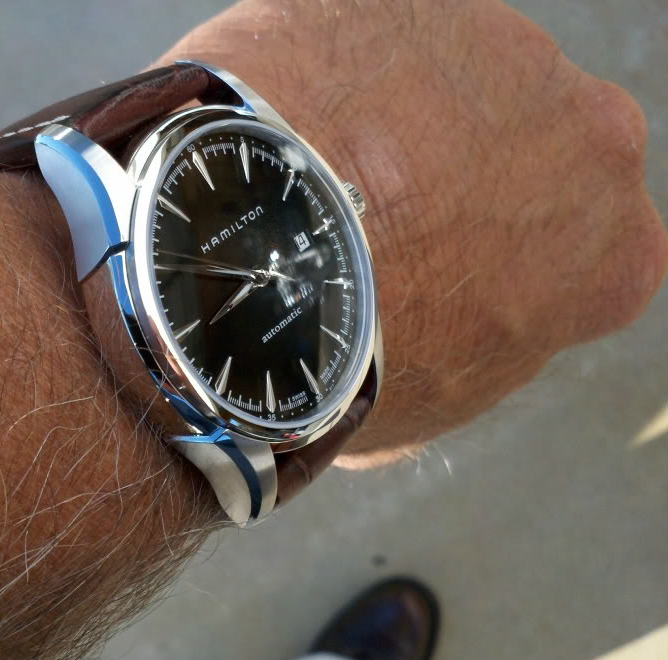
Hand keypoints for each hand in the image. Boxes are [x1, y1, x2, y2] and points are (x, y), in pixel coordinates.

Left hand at [158, 0, 665, 459]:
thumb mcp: (442, 397)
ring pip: (459, 87)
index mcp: (615, 250)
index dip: (501, 262)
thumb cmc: (348, 355)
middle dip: (464, 179)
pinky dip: (342, 76)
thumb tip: (451, 325)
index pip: (579, 250)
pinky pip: (382, 42)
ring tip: (317, 173)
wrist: (264, 261)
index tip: (440, 270)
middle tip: (375, 216)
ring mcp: (508, 52)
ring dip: (401, 120)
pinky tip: (288, 125)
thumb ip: (484, 339)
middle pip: (529, 153)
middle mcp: (589, 136)